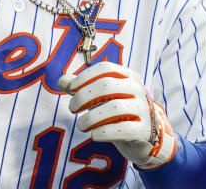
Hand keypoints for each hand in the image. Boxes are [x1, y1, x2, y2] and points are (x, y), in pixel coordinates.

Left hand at [58, 62, 177, 169]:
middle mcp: (138, 89)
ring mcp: (144, 109)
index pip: (105, 68)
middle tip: (72, 108)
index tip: (70, 89)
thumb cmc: (118, 112)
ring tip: (81, 125)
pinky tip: (94, 135)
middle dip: (84, 96)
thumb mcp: (101, 97)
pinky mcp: (144, 130)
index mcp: (128, 76)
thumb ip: (82, 88)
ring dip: (91, 117)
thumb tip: (61, 80)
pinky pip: (123, 129)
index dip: (85, 77)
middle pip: (106, 85)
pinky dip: (103, 132)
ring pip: (114, 107)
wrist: (144, 136)